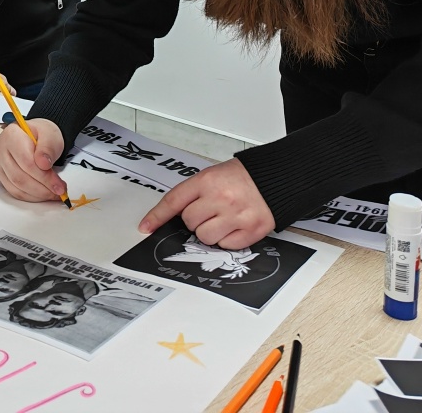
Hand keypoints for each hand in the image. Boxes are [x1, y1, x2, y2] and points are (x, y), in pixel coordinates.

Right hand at [0, 118, 65, 202]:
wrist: (36, 137)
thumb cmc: (41, 134)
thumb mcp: (50, 135)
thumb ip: (47, 148)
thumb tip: (43, 163)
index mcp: (11, 135)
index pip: (26, 161)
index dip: (43, 176)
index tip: (58, 184)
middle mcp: (1, 149)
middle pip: (19, 176)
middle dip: (42, 188)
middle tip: (58, 191)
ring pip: (16, 186)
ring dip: (37, 194)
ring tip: (52, 193)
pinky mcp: (2, 175)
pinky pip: (14, 191)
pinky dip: (30, 196)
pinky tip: (42, 194)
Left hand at [138, 158, 274, 248]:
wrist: (274, 178)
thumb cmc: (241, 177)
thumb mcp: (212, 175)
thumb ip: (193, 193)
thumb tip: (173, 215)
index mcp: (207, 180)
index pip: (174, 201)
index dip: (157, 216)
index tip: (146, 226)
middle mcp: (221, 198)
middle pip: (189, 222)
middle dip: (195, 220)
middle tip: (209, 211)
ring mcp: (236, 215)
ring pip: (205, 237)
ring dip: (210, 232)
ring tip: (222, 218)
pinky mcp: (251, 230)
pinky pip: (225, 245)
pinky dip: (227, 239)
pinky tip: (234, 225)